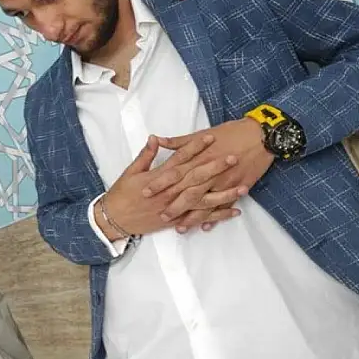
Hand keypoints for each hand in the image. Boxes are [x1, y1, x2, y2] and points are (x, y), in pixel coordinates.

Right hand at [95, 135, 244, 240]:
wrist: (115, 220)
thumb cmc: (122, 194)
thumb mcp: (131, 172)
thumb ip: (145, 155)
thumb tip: (154, 138)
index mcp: (160, 177)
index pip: (181, 159)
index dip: (196, 147)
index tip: (210, 138)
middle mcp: (170, 192)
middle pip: (196, 177)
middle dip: (215, 167)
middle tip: (233, 157)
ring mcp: (175, 207)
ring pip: (203, 199)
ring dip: (224, 194)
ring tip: (242, 187)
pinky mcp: (176, 220)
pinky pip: (201, 218)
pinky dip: (217, 215)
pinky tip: (234, 211)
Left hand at [146, 118, 273, 231]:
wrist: (262, 135)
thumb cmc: (231, 132)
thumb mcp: (202, 133)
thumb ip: (178, 141)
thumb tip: (157, 140)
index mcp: (199, 157)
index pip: (174, 172)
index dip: (159, 183)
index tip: (145, 192)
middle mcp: (210, 172)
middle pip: (188, 191)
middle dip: (174, 205)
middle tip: (160, 216)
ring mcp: (225, 182)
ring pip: (205, 203)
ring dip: (192, 217)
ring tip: (180, 227)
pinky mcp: (238, 188)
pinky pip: (224, 206)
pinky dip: (215, 217)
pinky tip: (205, 227)